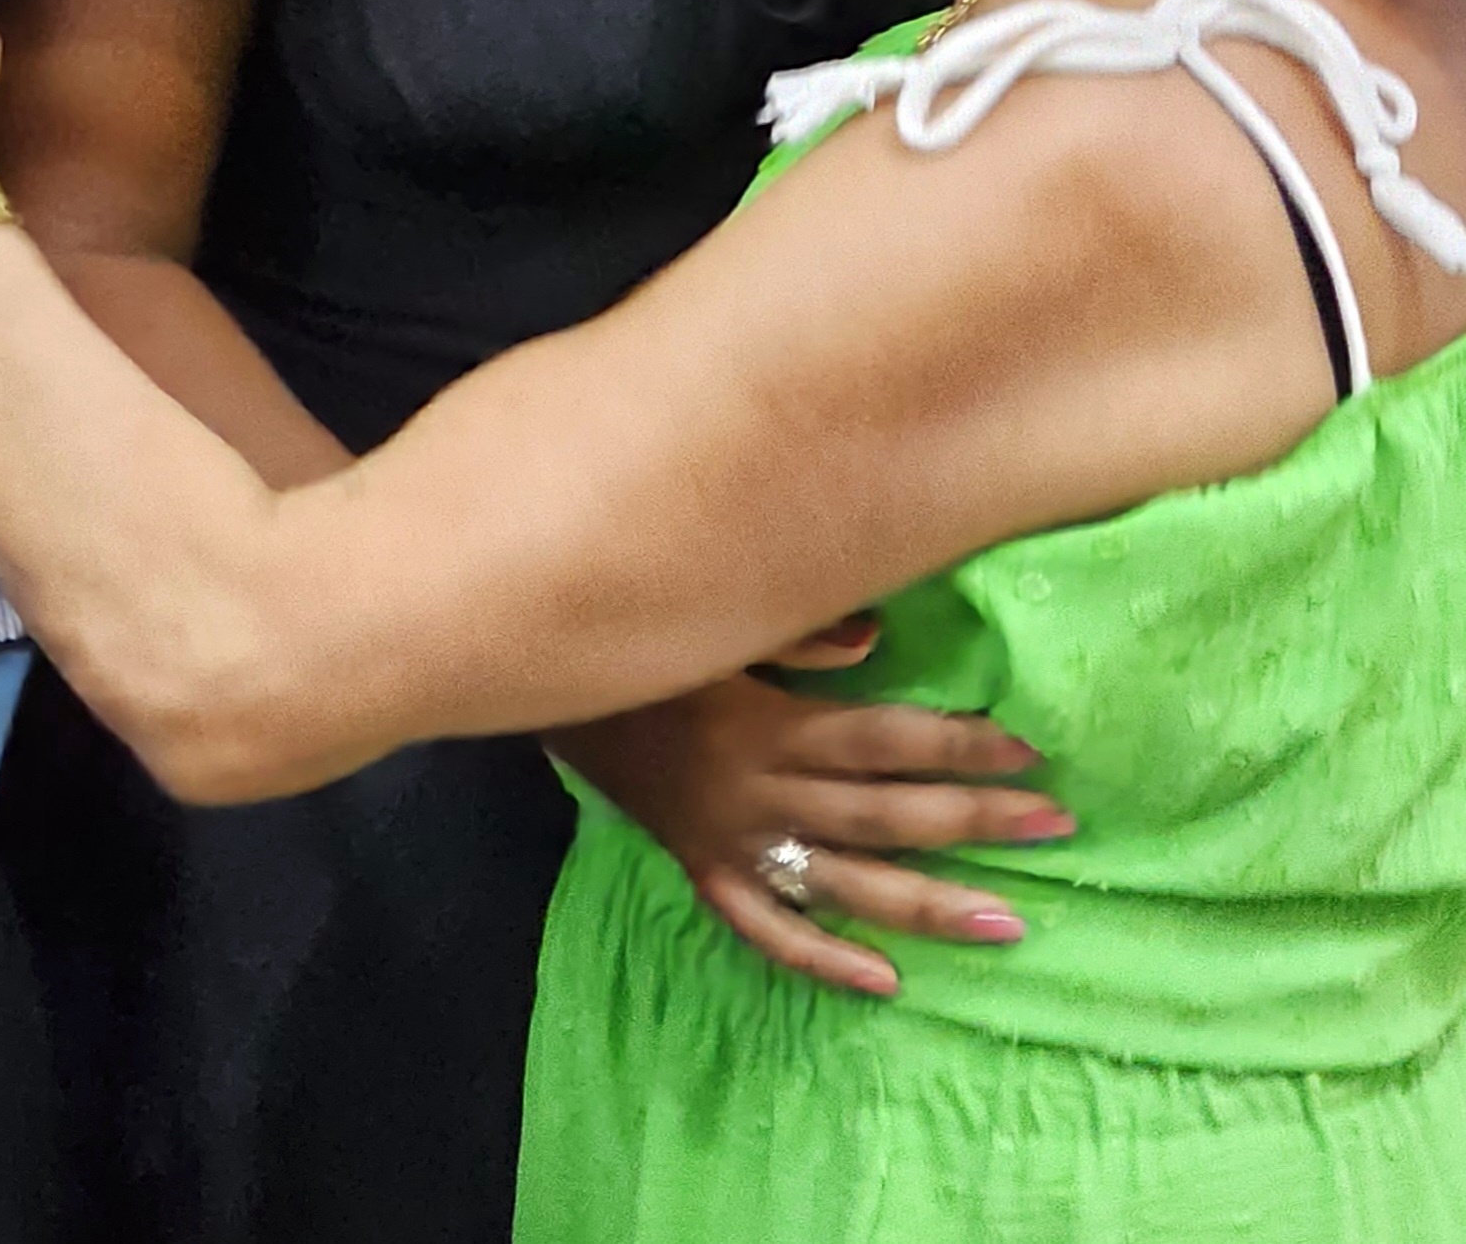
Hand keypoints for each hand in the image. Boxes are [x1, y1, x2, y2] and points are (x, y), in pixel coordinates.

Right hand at [552, 629, 1071, 996]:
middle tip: (1055, 827)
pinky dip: (825, 960)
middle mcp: (760, 793)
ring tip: (1008, 922)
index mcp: (770, 724)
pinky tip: (887, 981)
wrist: (551, 700)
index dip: (958, 745)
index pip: (885, 740)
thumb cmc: (650, 652)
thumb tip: (875, 638)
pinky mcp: (706, 875)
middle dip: (973, 819)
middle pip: (884, 813)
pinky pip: (769, 931)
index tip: (1029, 752)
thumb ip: (798, 631)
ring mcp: (734, 845)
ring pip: (844, 885)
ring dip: (929, 905)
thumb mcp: (718, 626)